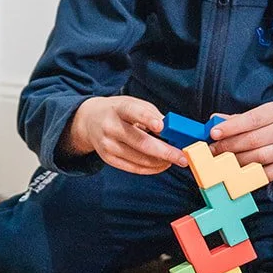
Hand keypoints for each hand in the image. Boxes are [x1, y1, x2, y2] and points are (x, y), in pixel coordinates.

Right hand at [65, 96, 187, 175]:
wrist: (90, 120)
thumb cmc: (118, 111)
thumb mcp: (133, 104)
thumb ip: (152, 115)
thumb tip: (172, 132)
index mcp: (118, 108)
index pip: (132, 112)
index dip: (147, 119)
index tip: (161, 127)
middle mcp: (110, 127)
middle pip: (140, 142)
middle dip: (164, 151)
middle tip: (182, 157)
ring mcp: (107, 145)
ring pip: (140, 159)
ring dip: (161, 162)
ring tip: (174, 159)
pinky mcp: (108, 159)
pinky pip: (134, 168)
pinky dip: (151, 168)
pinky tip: (161, 164)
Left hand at [210, 103, 272, 183]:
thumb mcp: (268, 114)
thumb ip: (241, 118)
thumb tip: (214, 119)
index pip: (252, 120)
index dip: (231, 128)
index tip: (213, 133)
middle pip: (253, 140)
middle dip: (229, 146)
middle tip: (212, 151)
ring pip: (259, 158)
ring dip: (236, 161)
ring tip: (221, 162)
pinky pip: (267, 174)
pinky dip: (250, 175)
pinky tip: (237, 173)